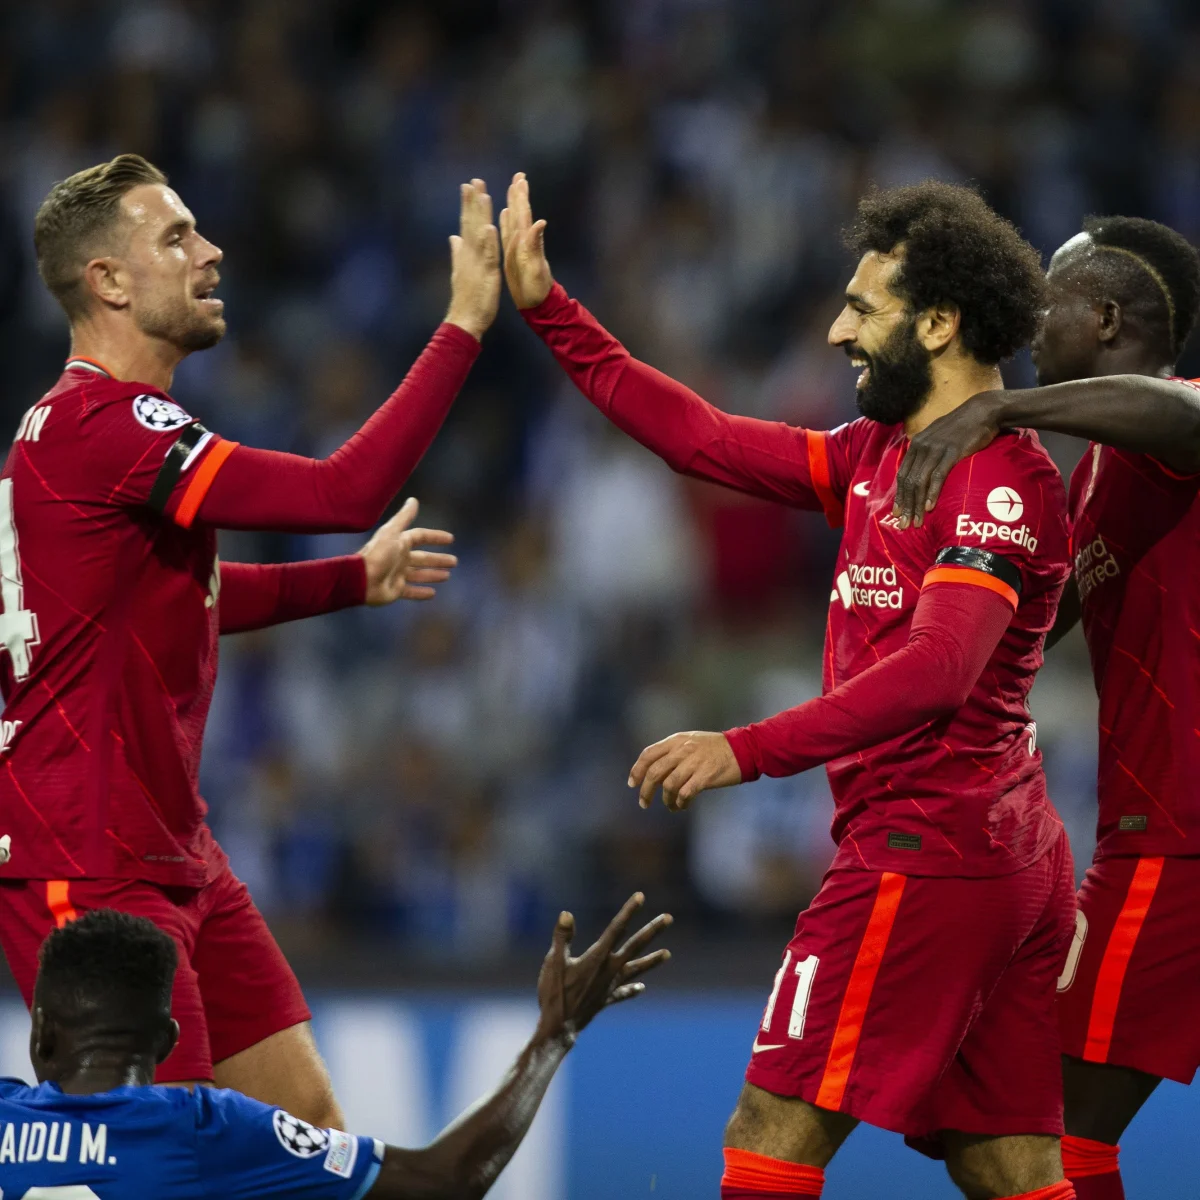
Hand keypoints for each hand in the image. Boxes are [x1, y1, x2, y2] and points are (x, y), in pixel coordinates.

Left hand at [359, 497, 456, 604]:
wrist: (361, 579)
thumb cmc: (378, 554)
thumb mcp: (392, 532)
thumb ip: (403, 517)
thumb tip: (413, 500)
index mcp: (399, 543)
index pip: (421, 537)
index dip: (435, 537)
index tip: (451, 539)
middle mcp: (400, 558)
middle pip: (423, 558)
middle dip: (438, 559)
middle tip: (454, 562)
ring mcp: (398, 575)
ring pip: (420, 574)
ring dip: (433, 574)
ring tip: (448, 575)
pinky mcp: (395, 590)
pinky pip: (411, 591)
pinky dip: (421, 593)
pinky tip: (433, 593)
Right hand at [445, 179, 500, 340]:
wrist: (464, 319)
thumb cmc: (466, 298)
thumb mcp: (461, 271)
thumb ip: (458, 252)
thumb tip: (454, 237)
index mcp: (466, 253)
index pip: (466, 223)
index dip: (468, 205)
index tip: (468, 186)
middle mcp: (469, 254)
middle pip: (471, 223)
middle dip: (473, 202)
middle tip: (474, 180)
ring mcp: (476, 262)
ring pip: (479, 234)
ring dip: (481, 215)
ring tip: (483, 195)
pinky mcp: (486, 273)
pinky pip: (488, 255)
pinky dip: (488, 241)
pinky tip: (490, 226)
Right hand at [499, 172, 552, 309]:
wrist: (537, 304)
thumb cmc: (536, 289)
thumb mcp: (536, 267)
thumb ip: (536, 244)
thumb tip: (539, 222)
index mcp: (526, 242)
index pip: (524, 215)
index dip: (521, 198)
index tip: (520, 180)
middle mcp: (523, 242)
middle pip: (520, 214)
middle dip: (518, 195)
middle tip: (519, 176)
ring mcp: (518, 248)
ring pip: (514, 221)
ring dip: (513, 205)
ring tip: (511, 189)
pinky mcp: (513, 256)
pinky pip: (508, 234)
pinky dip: (506, 223)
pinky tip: (504, 215)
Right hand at [535, 893, 671, 1045]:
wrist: (559, 1028)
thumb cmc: (554, 993)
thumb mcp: (554, 961)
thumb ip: (562, 937)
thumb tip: (566, 913)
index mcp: (598, 957)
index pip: (616, 929)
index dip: (628, 911)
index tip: (641, 896)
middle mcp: (609, 970)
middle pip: (635, 946)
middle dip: (652, 931)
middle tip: (668, 918)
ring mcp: (610, 986)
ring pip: (636, 969)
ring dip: (651, 960)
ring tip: (668, 954)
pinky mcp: (606, 1000)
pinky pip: (622, 992)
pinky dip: (632, 989)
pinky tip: (641, 987)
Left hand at [628, 731, 741, 810]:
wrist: (743, 749)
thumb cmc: (715, 748)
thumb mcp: (690, 742)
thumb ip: (672, 753)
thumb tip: (654, 773)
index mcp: (676, 741)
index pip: (648, 754)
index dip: (637, 770)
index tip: (632, 784)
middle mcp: (683, 750)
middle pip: (655, 772)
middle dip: (646, 790)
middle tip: (644, 803)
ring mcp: (694, 762)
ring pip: (669, 785)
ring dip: (666, 800)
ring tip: (671, 806)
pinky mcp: (705, 776)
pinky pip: (686, 793)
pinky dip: (681, 802)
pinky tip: (682, 806)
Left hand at [892, 390, 1004, 527]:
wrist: (983, 411)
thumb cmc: (962, 426)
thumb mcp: (938, 436)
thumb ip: (928, 451)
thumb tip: (922, 468)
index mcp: (917, 444)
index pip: (903, 474)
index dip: (899, 495)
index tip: (897, 513)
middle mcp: (922, 447)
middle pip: (908, 481)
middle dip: (906, 505)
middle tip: (904, 525)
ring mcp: (936, 449)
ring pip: (920, 482)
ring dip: (917, 505)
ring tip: (917, 522)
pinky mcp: (952, 452)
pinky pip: (938, 476)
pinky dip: (933, 493)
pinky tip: (930, 507)